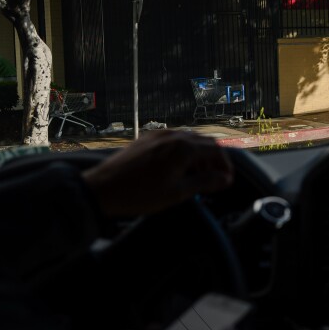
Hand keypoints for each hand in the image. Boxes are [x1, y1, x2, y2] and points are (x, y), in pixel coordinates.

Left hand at [81, 129, 235, 218]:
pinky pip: (173, 139)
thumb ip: (204, 182)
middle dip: (213, 159)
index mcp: (184, 148)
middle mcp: (173, 136)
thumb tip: (225, 178)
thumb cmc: (139, 194)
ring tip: (197, 175)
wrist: (101, 189)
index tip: (227, 179)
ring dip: (198, 154)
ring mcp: (158, 135)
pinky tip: (177, 167)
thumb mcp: (177, 193)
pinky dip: (182, 151)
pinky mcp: (146, 139)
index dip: (225, 165)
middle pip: (204, 142)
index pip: (216, 150)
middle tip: (215, 178)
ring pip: (188, 139)